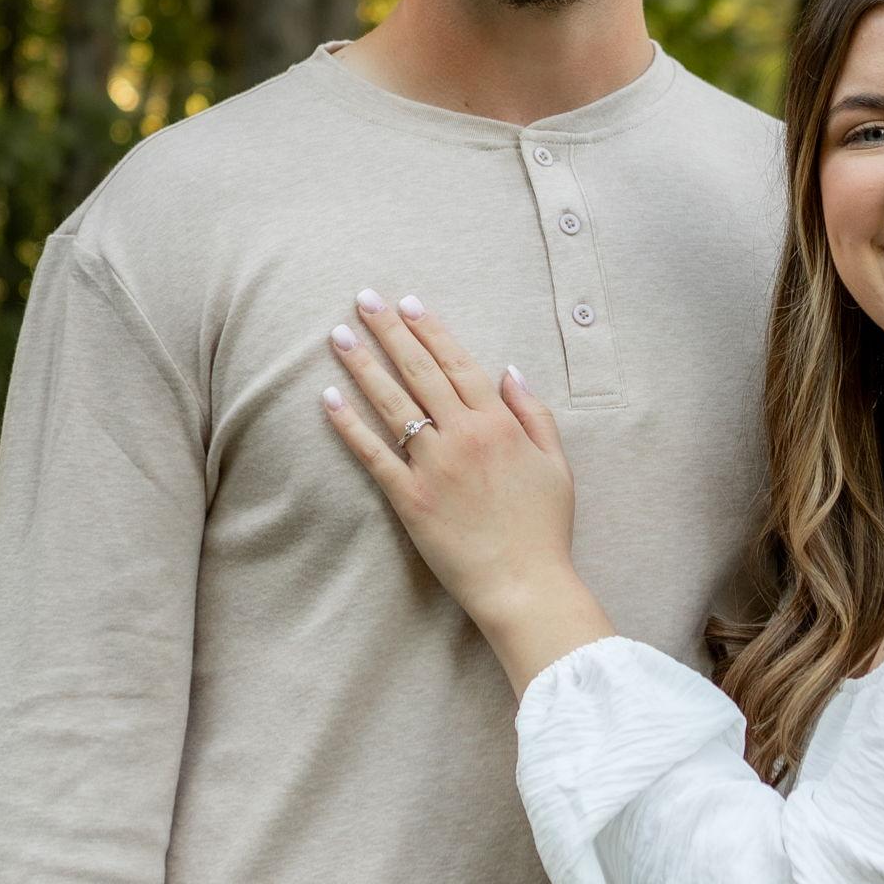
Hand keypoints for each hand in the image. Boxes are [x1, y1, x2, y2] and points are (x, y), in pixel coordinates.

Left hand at [323, 291, 612, 690]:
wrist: (525, 584)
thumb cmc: (543, 528)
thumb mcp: (556, 463)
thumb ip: (533, 412)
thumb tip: (509, 370)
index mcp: (499, 424)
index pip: (458, 364)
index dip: (431, 331)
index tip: (409, 304)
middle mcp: (463, 436)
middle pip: (420, 373)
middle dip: (389, 332)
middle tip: (363, 300)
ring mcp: (433, 467)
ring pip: (392, 404)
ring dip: (363, 366)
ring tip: (338, 336)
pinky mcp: (409, 499)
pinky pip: (373, 454)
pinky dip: (348, 425)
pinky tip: (328, 399)